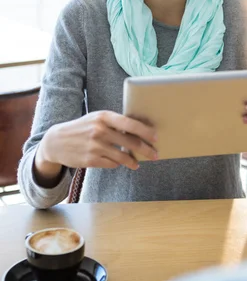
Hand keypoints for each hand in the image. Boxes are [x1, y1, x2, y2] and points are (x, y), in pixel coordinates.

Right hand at [35, 111, 157, 179]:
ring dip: (133, 161)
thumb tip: (140, 131)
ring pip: (123, 156)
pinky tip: (118, 163)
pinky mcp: (90, 160)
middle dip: (146, 150)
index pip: (130, 124)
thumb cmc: (82, 128)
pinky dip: (117, 164)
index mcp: (103, 116)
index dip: (145, 131)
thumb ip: (115, 123)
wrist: (56, 141)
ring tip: (137, 163)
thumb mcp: (96, 119)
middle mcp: (100, 130)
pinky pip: (112, 164)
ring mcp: (95, 146)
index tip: (156, 137)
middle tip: (155, 155)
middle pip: (130, 143)